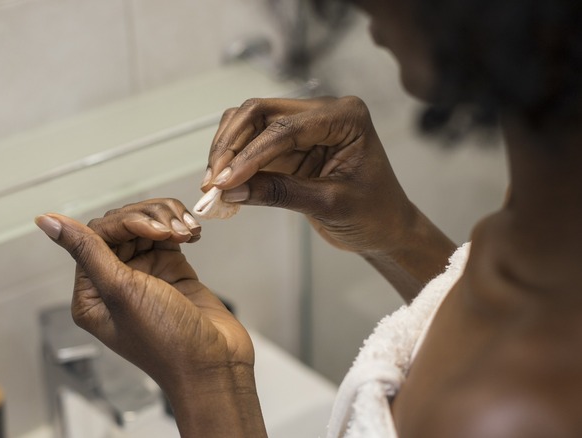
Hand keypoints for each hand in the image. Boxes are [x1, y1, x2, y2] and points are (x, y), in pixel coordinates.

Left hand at [35, 199, 265, 436]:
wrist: (214, 364)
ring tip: (187, 233)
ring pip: (146, 225)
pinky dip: (180, 228)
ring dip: (167, 220)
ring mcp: (144, 274)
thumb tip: (46, 220)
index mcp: (91, 292)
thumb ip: (86, 250)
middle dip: (149, 219)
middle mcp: (114, 282)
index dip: (125, 223)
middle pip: (121, 225)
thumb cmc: (165, 341)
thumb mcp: (120, 292)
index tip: (154, 230)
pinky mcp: (171, 270)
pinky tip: (192, 235)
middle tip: (173, 231)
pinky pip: (169, 235)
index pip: (96, 235)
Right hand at [202, 96, 417, 254]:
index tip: (224, 181)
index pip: (285, 128)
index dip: (249, 154)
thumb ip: (280, 193)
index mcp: (345, 117)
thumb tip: (230, 190)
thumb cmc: (373, 214)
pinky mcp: (288, 144)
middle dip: (230, 146)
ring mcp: (302, 125)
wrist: (386, 228)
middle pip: (258, 112)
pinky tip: (222, 184)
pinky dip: (233, 161)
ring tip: (212, 185)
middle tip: (213, 181)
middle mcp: (322, 112)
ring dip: (226, 150)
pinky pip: (250, 143)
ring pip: (247, 122)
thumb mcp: (329, 205)